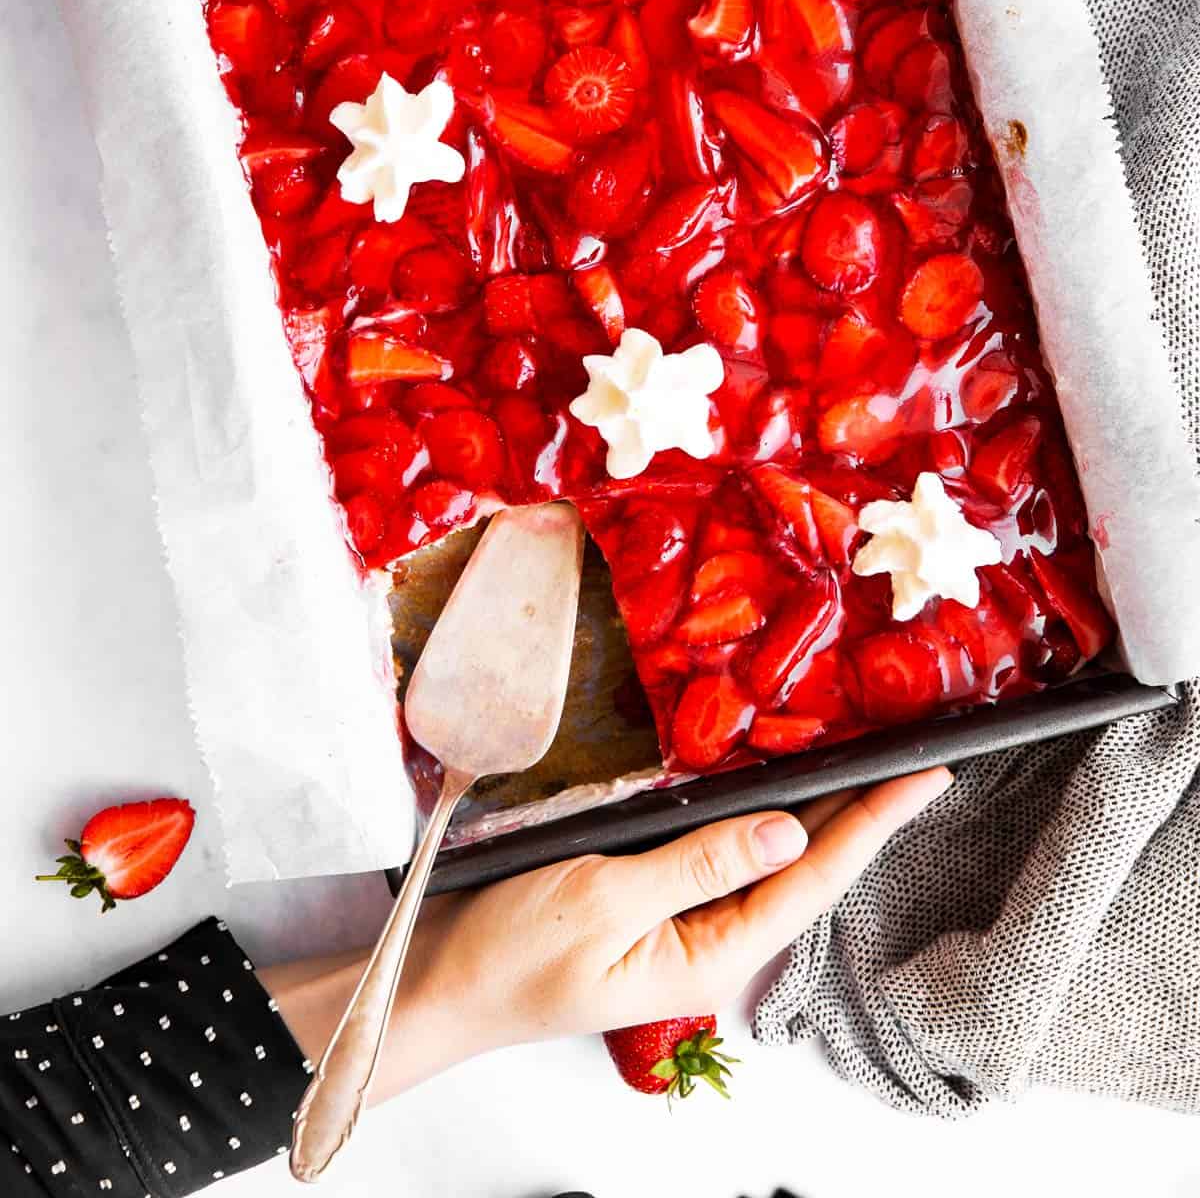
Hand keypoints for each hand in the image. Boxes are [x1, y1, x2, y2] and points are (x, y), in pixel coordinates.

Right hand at [262, 768, 950, 1099]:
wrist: (441, 985)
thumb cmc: (511, 954)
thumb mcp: (605, 901)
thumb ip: (698, 864)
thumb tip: (788, 835)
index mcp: (711, 955)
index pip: (813, 880)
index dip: (873, 825)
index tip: (926, 779)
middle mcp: (710, 942)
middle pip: (804, 870)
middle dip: (863, 816)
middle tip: (917, 760)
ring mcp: (682, 924)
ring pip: (766, 860)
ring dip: (816, 812)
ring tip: (868, 766)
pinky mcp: (652, 902)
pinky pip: (721, 855)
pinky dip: (756, 816)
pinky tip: (773, 788)